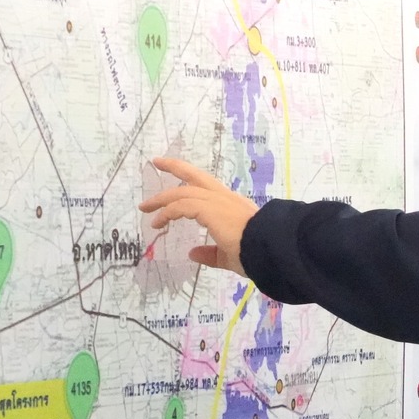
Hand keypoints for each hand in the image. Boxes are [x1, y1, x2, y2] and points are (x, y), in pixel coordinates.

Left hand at [138, 157, 258, 275]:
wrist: (272, 248)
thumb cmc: (257, 252)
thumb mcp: (229, 255)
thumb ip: (211, 254)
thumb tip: (192, 253)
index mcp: (232, 206)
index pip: (207, 187)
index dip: (189, 181)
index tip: (176, 179)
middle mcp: (225, 199)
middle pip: (194, 177)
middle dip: (174, 167)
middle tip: (157, 162)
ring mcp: (218, 202)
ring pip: (184, 191)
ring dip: (162, 198)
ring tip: (146, 207)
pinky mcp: (211, 209)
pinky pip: (182, 206)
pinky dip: (168, 212)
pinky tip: (158, 222)